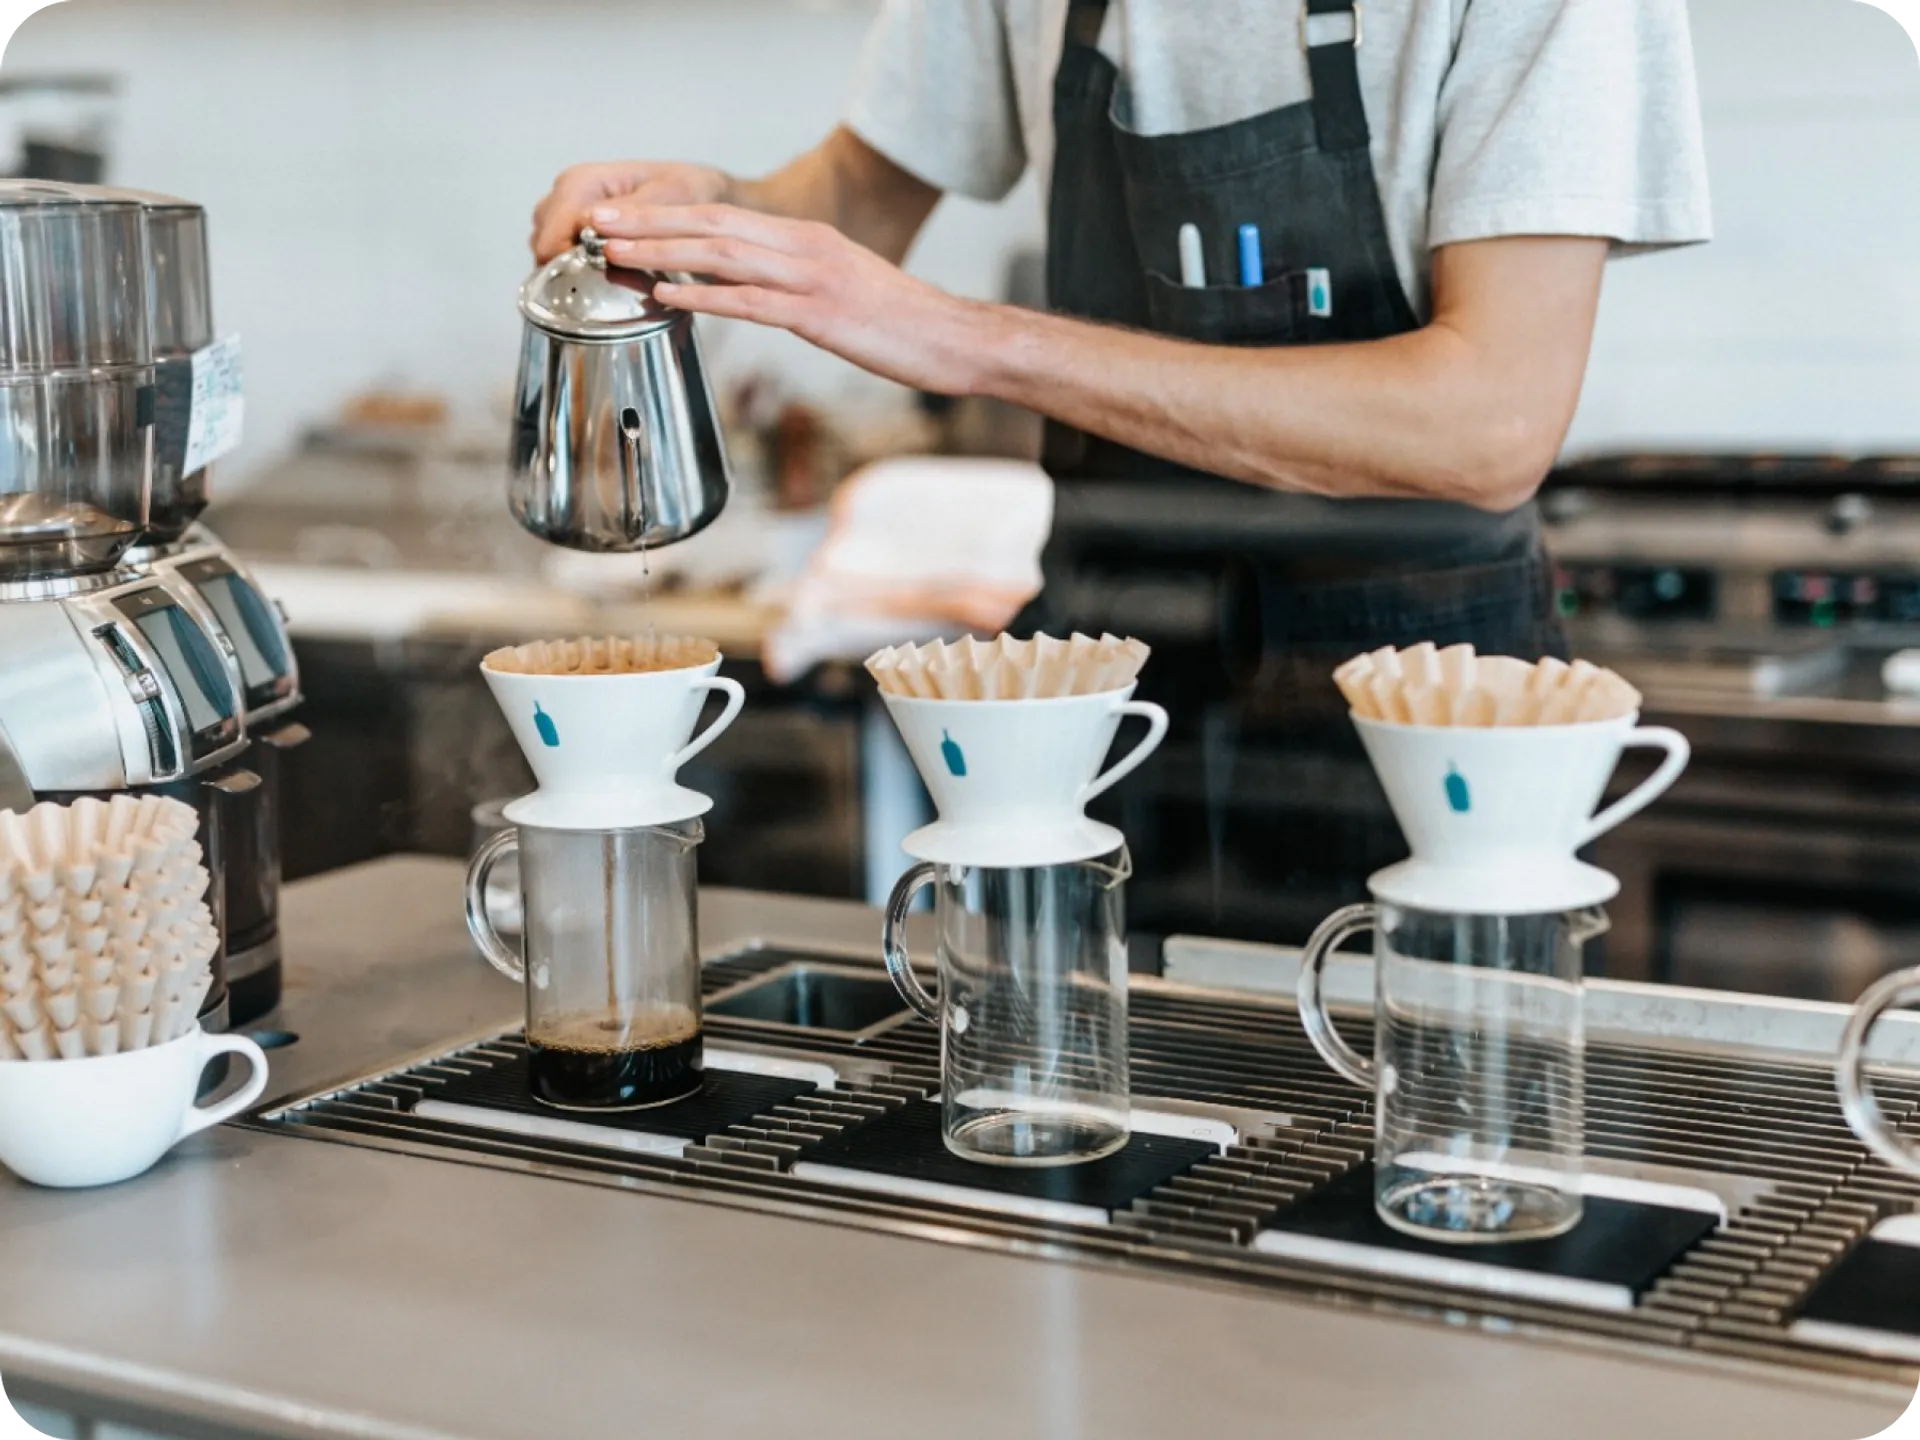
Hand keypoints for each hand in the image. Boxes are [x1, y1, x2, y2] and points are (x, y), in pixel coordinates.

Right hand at [530, 160, 733, 263]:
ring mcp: (566, 208)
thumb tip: (593, 224)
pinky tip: (601, 275)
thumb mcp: (670, 197)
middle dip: (567, 269)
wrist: (699, 191)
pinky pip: (558, 252)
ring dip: (569, 270)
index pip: (554, 235)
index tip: (600, 283)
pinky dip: (574, 267)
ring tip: (607, 281)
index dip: (571, 265)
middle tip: (606, 288)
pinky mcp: (573, 224)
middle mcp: (567, 191)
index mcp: (583, 181)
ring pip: (547, 249)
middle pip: (544, 244)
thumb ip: (634, 212)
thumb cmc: (688, 191)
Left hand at [589, 202, 991, 395]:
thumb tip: (748, 290)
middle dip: (650, 224)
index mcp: (805, 239)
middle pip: (712, 225)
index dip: (667, 216)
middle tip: (598, 227)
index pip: (723, 218)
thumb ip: (794, 282)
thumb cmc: (898, 324)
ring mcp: (812, 277)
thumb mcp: (841, 290)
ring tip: (615, 254)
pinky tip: (667, 295)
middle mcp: (804, 247)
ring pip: (722, 256)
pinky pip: (751, 301)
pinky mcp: (820, 313)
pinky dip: (704, 295)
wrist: (951, 338)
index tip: (623, 220)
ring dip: (662, 253)